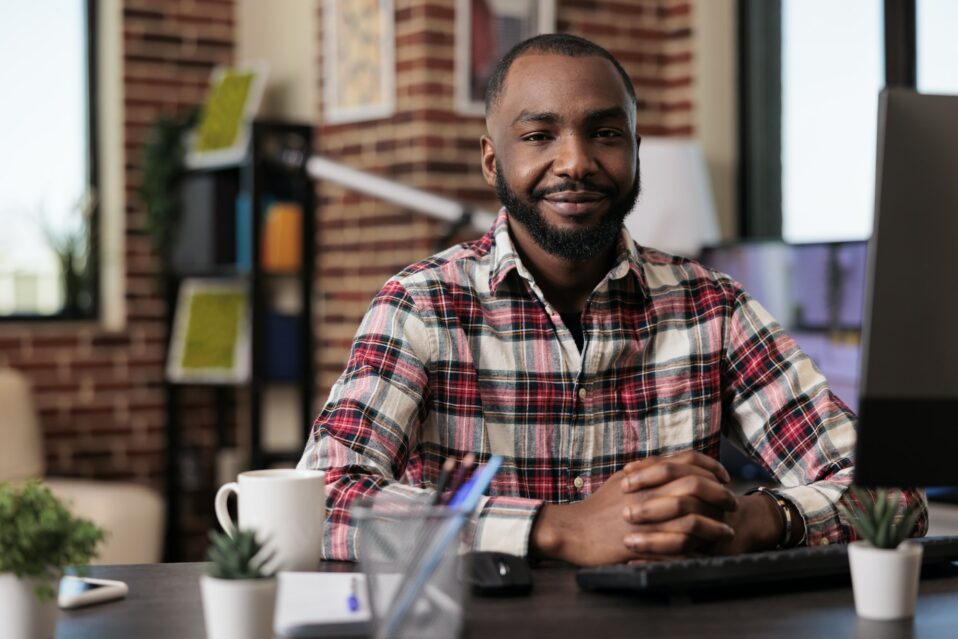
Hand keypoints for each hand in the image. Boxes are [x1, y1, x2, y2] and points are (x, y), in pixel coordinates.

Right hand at [530, 453, 736, 565]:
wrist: (574, 530)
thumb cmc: (597, 507)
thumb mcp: (621, 480)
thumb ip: (647, 471)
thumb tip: (669, 464)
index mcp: (645, 475)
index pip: (686, 461)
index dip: (710, 466)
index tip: (723, 476)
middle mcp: (649, 492)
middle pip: (696, 485)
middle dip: (720, 493)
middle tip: (731, 502)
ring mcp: (647, 518)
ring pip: (693, 517)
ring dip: (715, 524)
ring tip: (727, 530)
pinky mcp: (645, 543)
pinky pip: (679, 545)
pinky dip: (698, 548)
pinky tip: (708, 551)